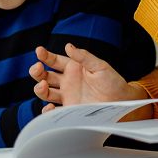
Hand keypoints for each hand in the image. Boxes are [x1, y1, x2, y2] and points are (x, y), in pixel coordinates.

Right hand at [30, 43, 146, 105]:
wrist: (121, 101)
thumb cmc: (113, 81)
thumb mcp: (100, 66)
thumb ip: (84, 57)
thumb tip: (69, 46)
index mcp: (73, 68)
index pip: (54, 60)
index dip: (45, 55)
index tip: (39, 51)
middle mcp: (67, 81)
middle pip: (44, 75)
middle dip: (37, 71)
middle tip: (37, 68)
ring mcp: (67, 95)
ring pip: (45, 92)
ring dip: (39, 88)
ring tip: (43, 85)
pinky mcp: (69, 109)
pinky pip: (53, 111)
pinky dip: (47, 110)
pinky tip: (49, 106)